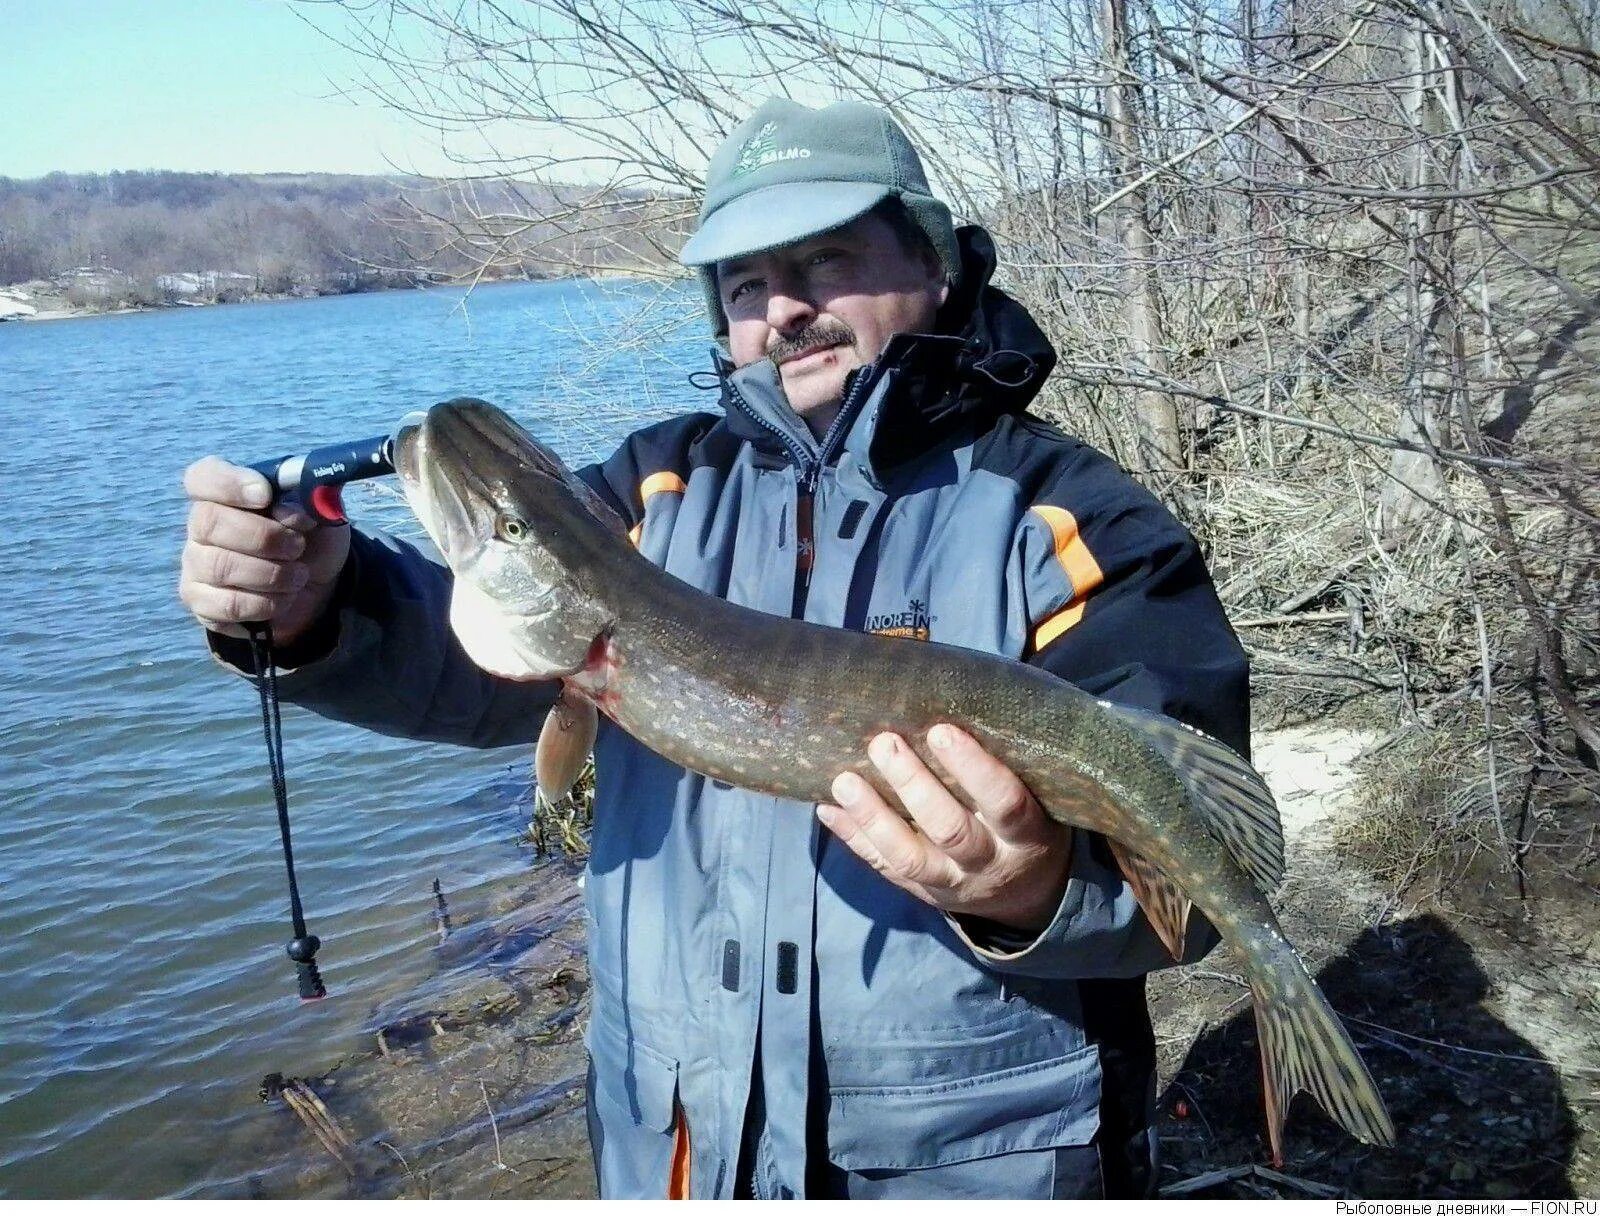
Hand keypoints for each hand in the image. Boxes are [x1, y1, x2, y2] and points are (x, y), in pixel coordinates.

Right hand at [178, 456, 350, 643]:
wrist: (315, 585)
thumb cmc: (309, 538)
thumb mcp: (321, 513)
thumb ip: (310, 501)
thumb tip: (297, 509)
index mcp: (225, 493)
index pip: (203, 477)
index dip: (229, 484)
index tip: (265, 494)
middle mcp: (201, 526)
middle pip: (208, 522)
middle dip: (264, 536)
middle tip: (298, 546)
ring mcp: (196, 565)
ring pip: (220, 566)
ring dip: (271, 574)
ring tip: (299, 575)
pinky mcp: (201, 602)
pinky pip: (227, 604)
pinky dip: (265, 603)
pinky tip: (284, 598)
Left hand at [817, 725, 1073, 933]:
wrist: (1026, 894)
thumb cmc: (1027, 821)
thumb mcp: (1038, 797)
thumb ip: (1007, 763)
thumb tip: (950, 700)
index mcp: (1027, 834)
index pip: (1005, 802)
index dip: (974, 769)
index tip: (941, 731)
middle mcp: (990, 861)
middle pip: (950, 830)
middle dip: (913, 786)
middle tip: (884, 743)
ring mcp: (953, 882)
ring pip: (909, 857)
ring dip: (873, 817)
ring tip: (843, 780)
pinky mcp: (922, 892)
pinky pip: (884, 867)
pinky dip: (853, 838)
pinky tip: (827, 808)